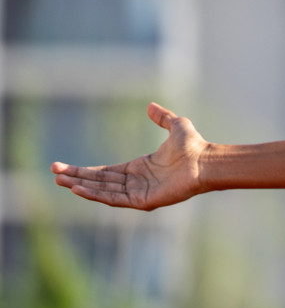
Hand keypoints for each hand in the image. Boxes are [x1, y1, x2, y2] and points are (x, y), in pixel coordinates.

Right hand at [50, 102, 208, 210]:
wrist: (207, 161)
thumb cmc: (195, 146)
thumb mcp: (176, 126)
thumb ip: (162, 117)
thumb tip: (150, 105)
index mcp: (139, 168)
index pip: (104, 172)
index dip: (84, 170)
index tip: (62, 167)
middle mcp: (136, 182)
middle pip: (99, 181)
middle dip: (76, 178)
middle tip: (54, 174)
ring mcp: (139, 193)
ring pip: (103, 191)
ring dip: (82, 186)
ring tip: (61, 181)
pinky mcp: (144, 201)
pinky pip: (115, 199)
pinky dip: (96, 195)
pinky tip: (79, 189)